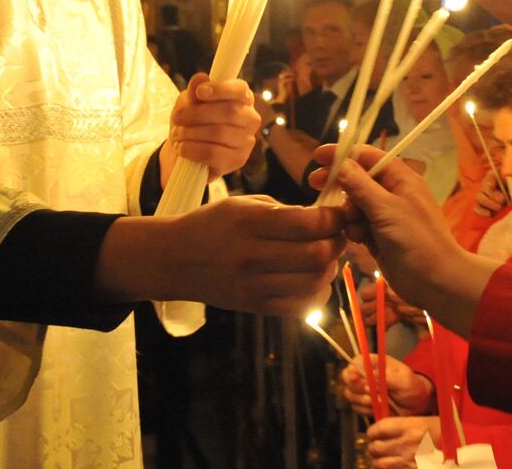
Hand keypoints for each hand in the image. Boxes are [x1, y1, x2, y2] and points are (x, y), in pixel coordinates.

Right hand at [96, 196, 342, 313]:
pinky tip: (312, 279)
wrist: (175, 260)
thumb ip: (284, 211)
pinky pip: (301, 306)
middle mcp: (253, 255)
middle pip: (318, 254)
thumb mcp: (243, 204)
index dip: (333, 218)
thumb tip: (324, 218)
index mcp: (251, 222)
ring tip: (324, 257)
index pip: (310, 223)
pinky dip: (316, 293)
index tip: (336, 214)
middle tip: (336, 236)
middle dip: (337, 243)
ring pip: (315, 283)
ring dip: (329, 269)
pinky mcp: (255, 307)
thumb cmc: (213, 224)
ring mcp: (254, 286)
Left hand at [168, 72, 262, 179]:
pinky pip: (213, 153)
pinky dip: (192, 150)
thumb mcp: (188, 103)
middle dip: (197, 114)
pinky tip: (181, 148)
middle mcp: (250, 118)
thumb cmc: (191, 122)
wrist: (184, 152)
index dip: (221, 89)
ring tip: (176, 135)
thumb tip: (200, 79)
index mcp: (242, 98)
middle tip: (177, 118)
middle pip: (229, 112)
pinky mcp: (238, 160)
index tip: (200, 92)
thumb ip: (195, 92)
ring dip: (190, 133)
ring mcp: (247, 141)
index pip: (240, 89)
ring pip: (219, 133)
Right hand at [315, 147, 502, 336]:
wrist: (434, 281)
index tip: (317, 157)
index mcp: (401, 178)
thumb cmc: (415, 238)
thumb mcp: (386, 208)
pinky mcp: (379, 237)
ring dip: (348, 213)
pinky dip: (354, 230)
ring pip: (355, 205)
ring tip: (354, 226)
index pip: (368, 157)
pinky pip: (358, 225)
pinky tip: (357, 240)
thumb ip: (360, 185)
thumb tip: (341, 163)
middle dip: (341, 184)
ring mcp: (386, 216)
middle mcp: (393, 193)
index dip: (344, 155)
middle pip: (359, 180)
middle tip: (315, 185)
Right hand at [342, 353, 434, 416]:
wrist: (416, 404)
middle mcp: (365, 375)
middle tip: (371, 394)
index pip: (355, 362)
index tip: (357, 379)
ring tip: (380, 402)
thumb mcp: (404, 379)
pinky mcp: (364, 404)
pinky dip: (365, 410)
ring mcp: (363, 390)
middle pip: (347, 378)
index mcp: (374, 363)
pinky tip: (378, 408)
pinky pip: (356, 407)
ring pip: (350, 394)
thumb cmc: (412, 386)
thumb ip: (387, 377)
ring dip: (362, 400)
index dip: (352, 371)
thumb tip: (372, 373)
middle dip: (358, 389)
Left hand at [364, 416, 440, 468]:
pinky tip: (390, 467)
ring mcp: (408, 460)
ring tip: (379, 460)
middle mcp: (406, 443)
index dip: (372, 432)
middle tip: (374, 447)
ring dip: (377, 462)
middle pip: (376, 447)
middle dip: (372, 448)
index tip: (373, 433)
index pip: (378, 429)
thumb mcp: (426, 420)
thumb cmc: (447, 431)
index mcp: (409, 426)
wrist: (465, 446)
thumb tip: (385, 429)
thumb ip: (405, 425)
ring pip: (380, 463)